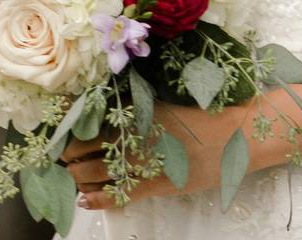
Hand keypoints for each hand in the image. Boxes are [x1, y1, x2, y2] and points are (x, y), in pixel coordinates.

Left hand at [61, 99, 263, 209]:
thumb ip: (145, 105)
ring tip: (70, 175)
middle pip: (91, 144)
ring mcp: (149, 159)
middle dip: (70, 152)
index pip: (96, 117)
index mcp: (143, 109)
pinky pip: (122, 193)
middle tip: (61, 156)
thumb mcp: (173, 102)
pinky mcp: (159, 183)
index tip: (60, 128)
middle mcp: (140, 132)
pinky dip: (100, 197)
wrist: (241, 133)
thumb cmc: (211, 113)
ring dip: (79, 174)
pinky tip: (86, 199)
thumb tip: (116, 106)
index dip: (73, 125)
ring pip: (99, 170)